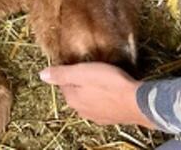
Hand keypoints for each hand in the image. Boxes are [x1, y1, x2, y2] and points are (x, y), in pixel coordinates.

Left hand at [40, 63, 156, 128]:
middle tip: (88, 68)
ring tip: (100, 78)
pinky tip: (110, 91)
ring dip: (91, 90)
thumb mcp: (82, 72)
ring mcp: (97, 116)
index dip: (67, 71)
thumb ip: (61, 74)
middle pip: (74, 92)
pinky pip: (102, 105)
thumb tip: (42, 75)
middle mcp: (82, 110)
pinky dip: (103, 98)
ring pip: (88, 99)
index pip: (62, 83)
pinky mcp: (111, 118)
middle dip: (78, 81)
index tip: (75, 62)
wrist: (138, 102)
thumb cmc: (110, 84)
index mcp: (72, 99)